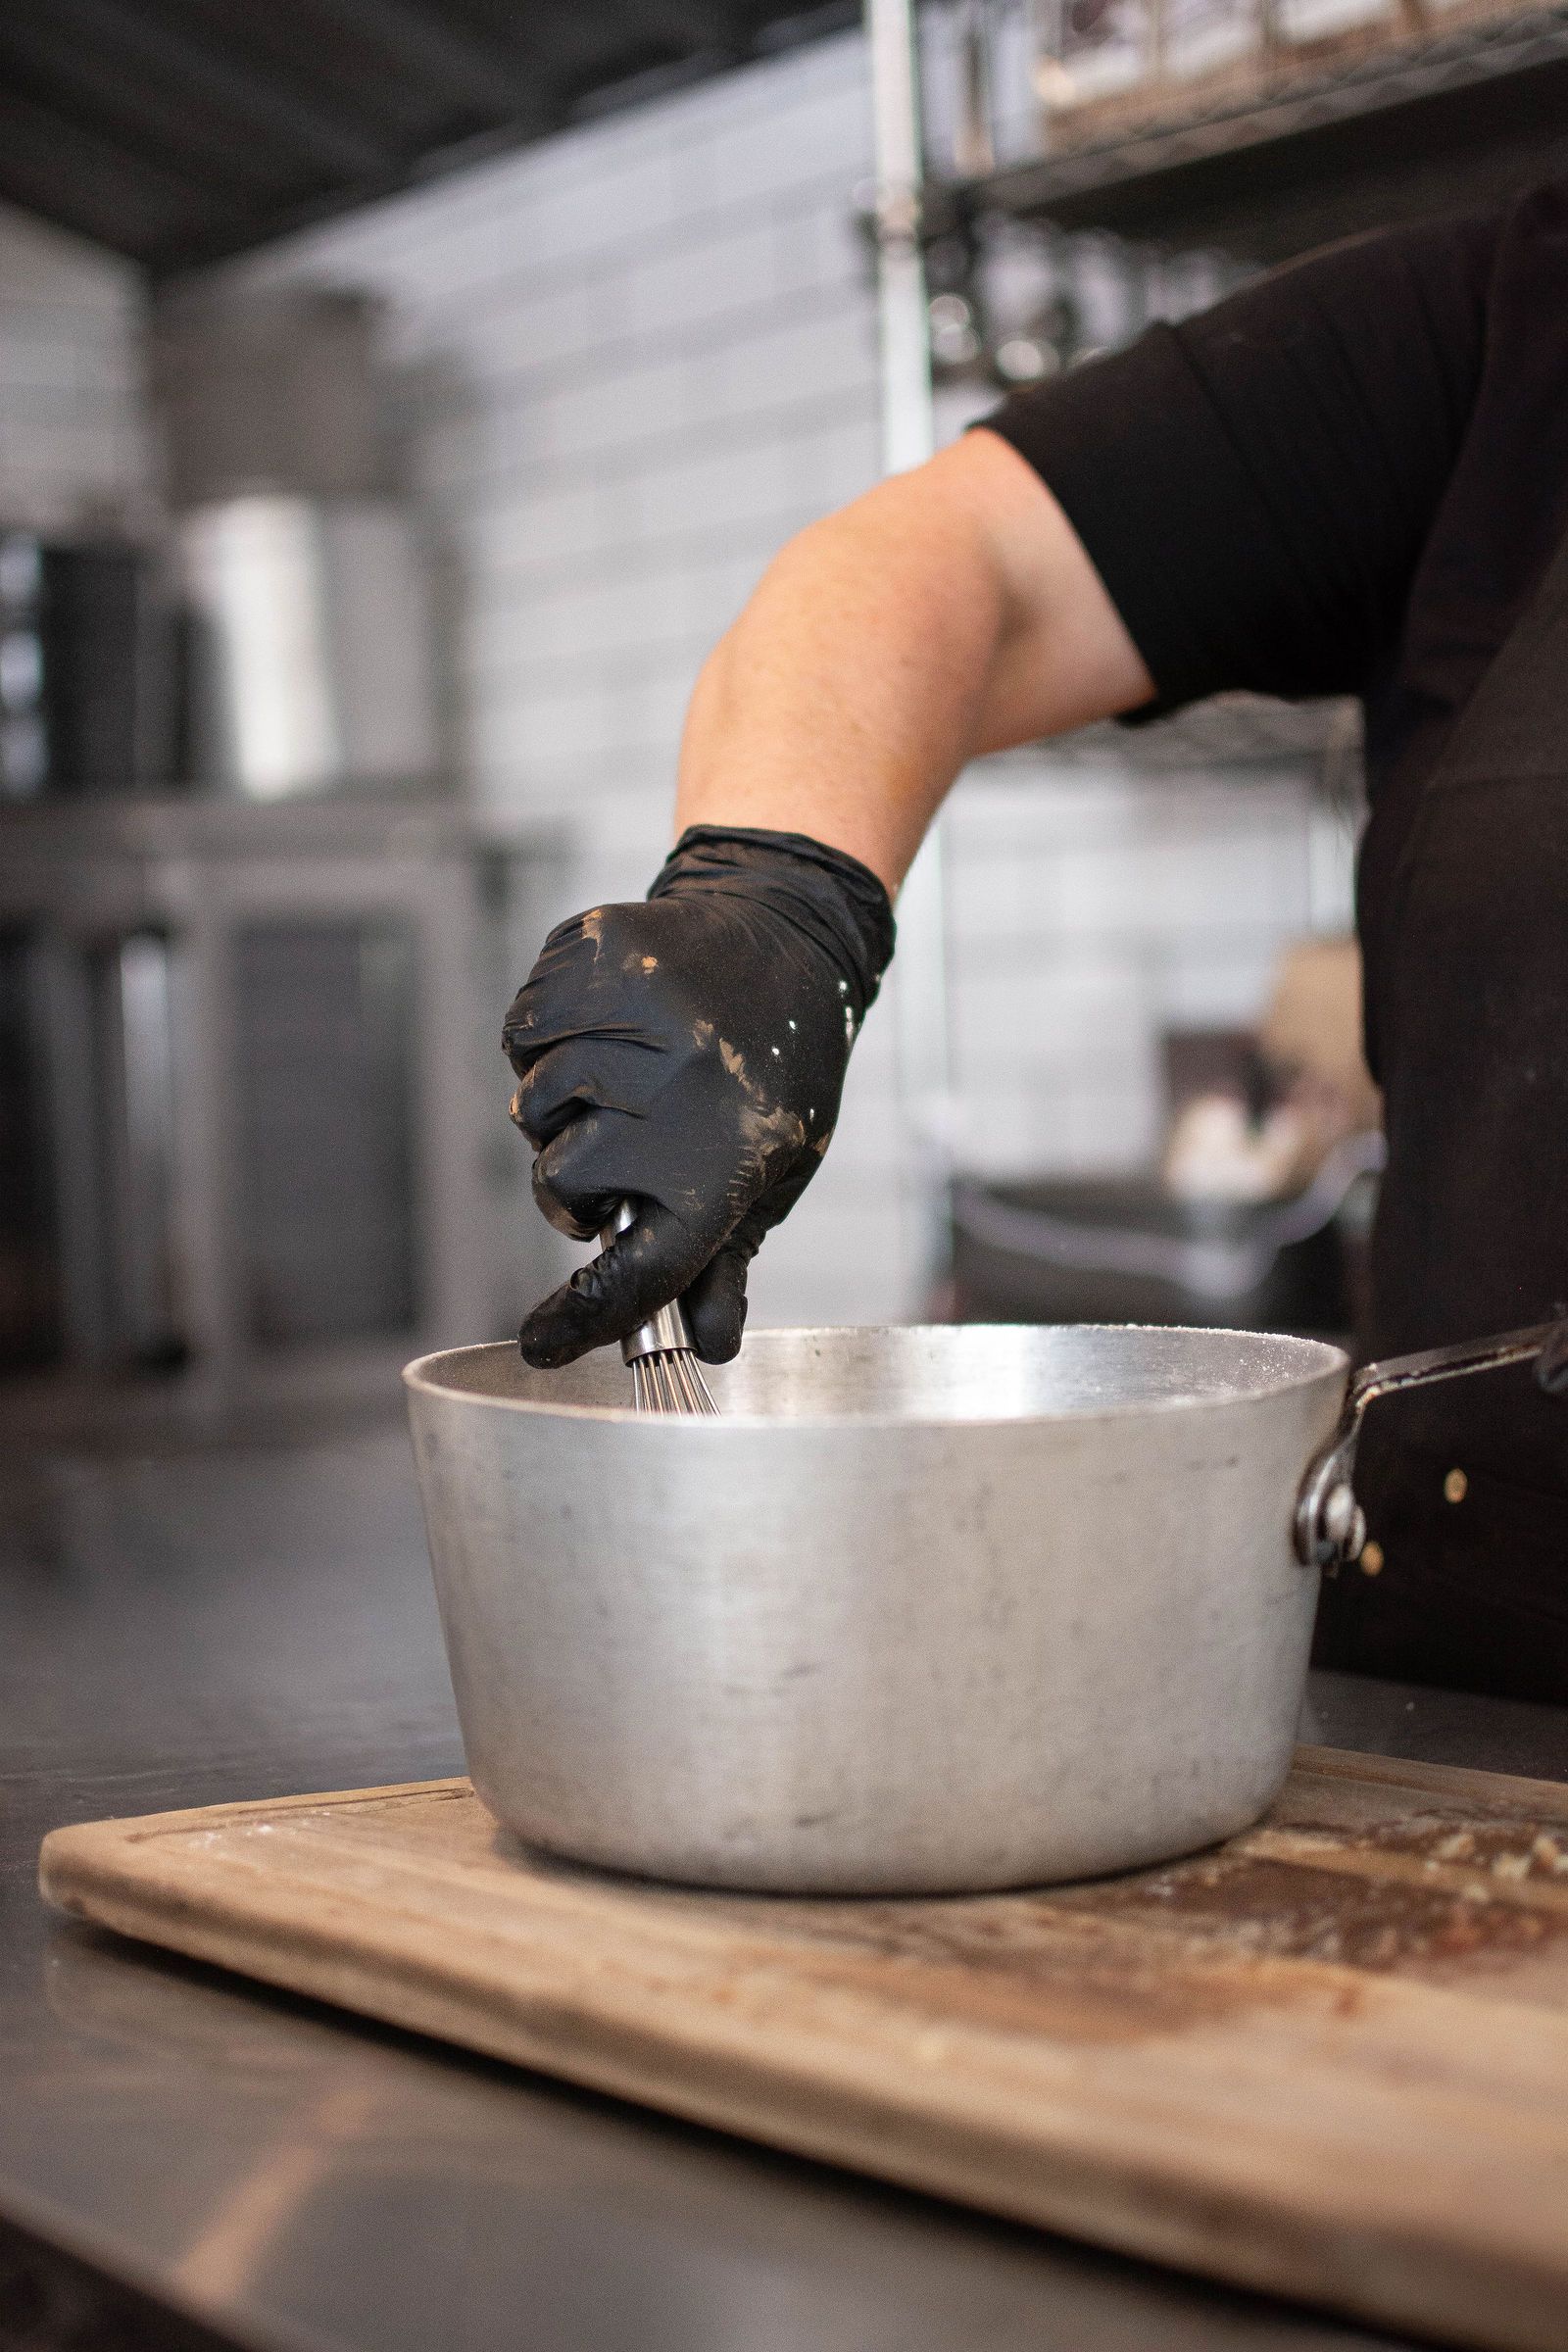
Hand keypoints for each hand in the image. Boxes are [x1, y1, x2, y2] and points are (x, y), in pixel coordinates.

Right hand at [504, 827, 893, 1367]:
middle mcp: (675, 1088)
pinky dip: (547, 1036)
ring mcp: (628, 1014)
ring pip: (530, 1106)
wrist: (784, 932)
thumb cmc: (780, 1066)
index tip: (542, 1345)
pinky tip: (608, 1023)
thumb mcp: (773, 1166)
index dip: (587, 1316)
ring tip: (625, 1071)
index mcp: (728, 1157)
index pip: (643, 1269)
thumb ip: (728, 1256)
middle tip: (626, 1146)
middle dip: (582, 1182)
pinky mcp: (590, 955)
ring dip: (563, 1102)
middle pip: (561, 1185)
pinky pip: (521, 1032)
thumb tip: (706, 1346)